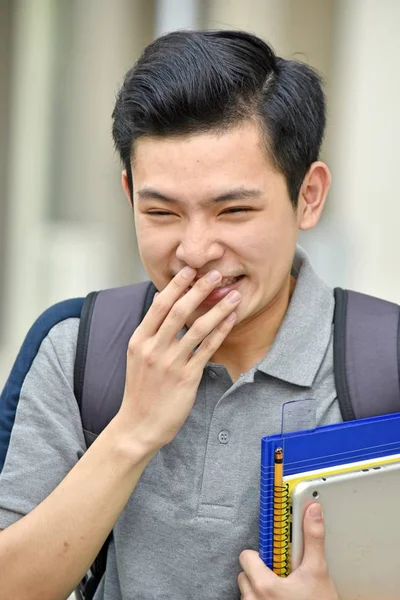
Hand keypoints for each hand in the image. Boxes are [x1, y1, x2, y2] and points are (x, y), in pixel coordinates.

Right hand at [117, 266, 240, 452]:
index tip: (190, 269)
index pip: (159, 305)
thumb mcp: (138, 357)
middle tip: (215, 274)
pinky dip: (220, 331)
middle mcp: (153, 348)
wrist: (138, 425)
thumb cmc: (141, 390)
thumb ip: (151, 332)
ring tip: (233, 294)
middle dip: (199, 289)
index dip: (176, 285)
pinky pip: (207, 349)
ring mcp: (170, 363)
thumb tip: (162, 304)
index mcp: (139, 340)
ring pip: (197, 328)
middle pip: (179, 311)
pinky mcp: (186, 378)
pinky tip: (230, 319)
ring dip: (217, 308)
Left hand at [238, 503, 337, 599]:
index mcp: (264, 585)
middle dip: (261, 572)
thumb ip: (313, 539)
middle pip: (245, 574)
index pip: (246, 557)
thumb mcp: (318, 571)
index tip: (274, 556)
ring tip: (284, 591)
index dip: (261, 554)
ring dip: (261, 589)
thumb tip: (312, 511)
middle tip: (283, 576)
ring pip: (248, 591)